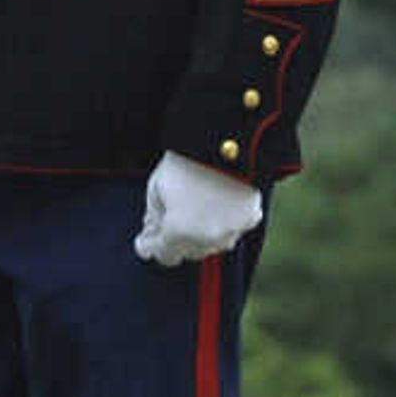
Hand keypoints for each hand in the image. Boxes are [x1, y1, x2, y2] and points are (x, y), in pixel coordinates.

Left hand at [135, 153, 262, 266]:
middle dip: (176, 239)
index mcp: (179, 232)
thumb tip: (150, 233)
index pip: (164, 255)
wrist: (224, 141)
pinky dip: (224, 223)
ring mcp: (232, 231)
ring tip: (195, 208)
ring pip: (213, 244)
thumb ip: (153, 217)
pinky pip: (233, 229)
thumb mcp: (156, 187)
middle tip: (169, 218)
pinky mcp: (250, 219)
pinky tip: (217, 205)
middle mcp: (207, 239)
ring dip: (201, 234)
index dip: (152, 247)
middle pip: (188, 252)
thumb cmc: (185, 162)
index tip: (145, 242)